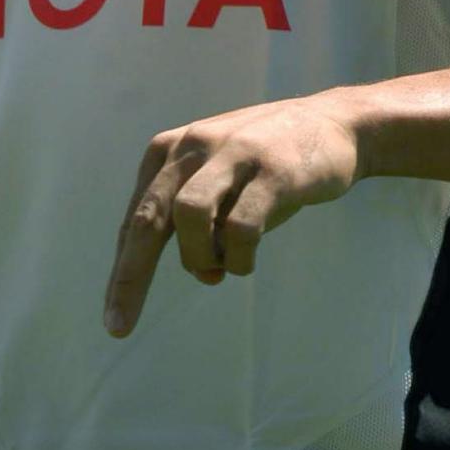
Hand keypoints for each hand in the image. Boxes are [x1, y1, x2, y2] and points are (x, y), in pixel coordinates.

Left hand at [103, 94, 360, 336]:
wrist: (335, 123)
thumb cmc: (268, 164)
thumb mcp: (220, 181)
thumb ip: (200, 223)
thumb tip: (201, 272)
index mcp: (169, 151)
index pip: (136, 217)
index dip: (122, 270)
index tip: (114, 320)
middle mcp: (192, 146)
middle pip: (148, 218)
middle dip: (130, 277)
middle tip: (120, 326)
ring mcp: (232, 154)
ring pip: (189, 215)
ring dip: (200, 256)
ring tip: (219, 269)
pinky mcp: (271, 170)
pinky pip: (241, 227)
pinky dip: (239, 257)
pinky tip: (246, 261)